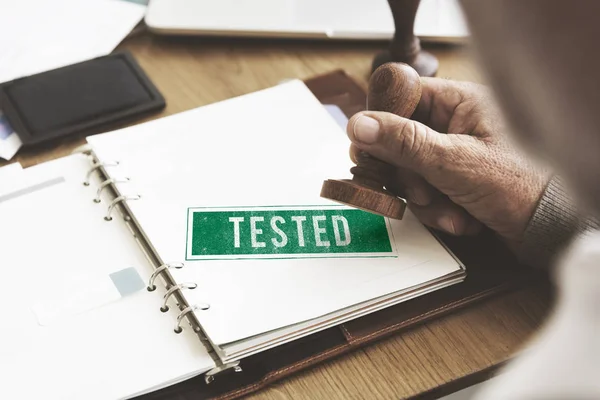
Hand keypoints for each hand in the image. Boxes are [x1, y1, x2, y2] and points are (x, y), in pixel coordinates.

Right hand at [347, 78, 547, 248]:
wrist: (553, 230)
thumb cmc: (522, 185)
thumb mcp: (455, 161)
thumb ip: (404, 142)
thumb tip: (358, 124)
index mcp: (460, 102)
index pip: (402, 99)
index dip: (381, 124)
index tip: (369, 149)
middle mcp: (455, 126)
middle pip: (400, 144)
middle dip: (408, 177)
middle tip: (422, 191)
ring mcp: (455, 156)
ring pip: (410, 175)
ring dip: (426, 201)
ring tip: (453, 210)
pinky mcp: (456, 183)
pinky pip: (427, 195)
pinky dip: (440, 212)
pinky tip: (463, 219)